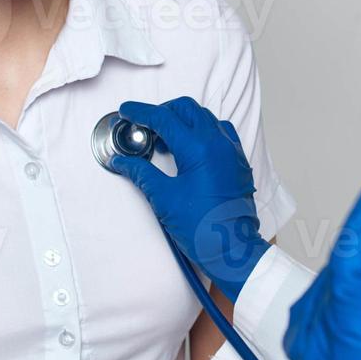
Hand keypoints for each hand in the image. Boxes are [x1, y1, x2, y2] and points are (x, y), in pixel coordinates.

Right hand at [110, 96, 268, 302]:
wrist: (232, 250)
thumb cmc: (202, 228)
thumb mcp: (163, 198)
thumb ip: (141, 173)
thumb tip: (122, 161)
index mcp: (199, 148)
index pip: (165, 118)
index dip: (141, 112)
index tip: (126, 111)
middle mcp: (219, 143)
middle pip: (187, 109)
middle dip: (163, 112)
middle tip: (144, 126)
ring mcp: (232, 151)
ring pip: (205, 118)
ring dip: (183, 121)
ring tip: (164, 143)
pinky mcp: (238, 161)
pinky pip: (219, 132)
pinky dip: (201, 132)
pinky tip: (189, 151)